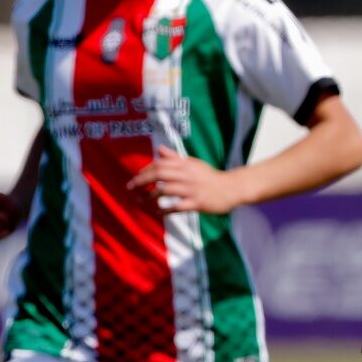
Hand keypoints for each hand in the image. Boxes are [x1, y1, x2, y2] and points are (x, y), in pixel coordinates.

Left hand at [127, 149, 242, 215]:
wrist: (231, 188)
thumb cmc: (210, 176)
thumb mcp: (193, 164)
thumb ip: (175, 158)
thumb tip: (159, 149)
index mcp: (186, 165)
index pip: (160, 164)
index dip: (145, 170)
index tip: (136, 178)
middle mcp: (187, 175)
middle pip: (159, 174)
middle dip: (141, 181)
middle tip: (130, 188)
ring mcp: (192, 190)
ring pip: (165, 191)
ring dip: (149, 196)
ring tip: (140, 201)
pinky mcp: (197, 203)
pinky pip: (176, 207)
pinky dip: (165, 210)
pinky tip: (157, 211)